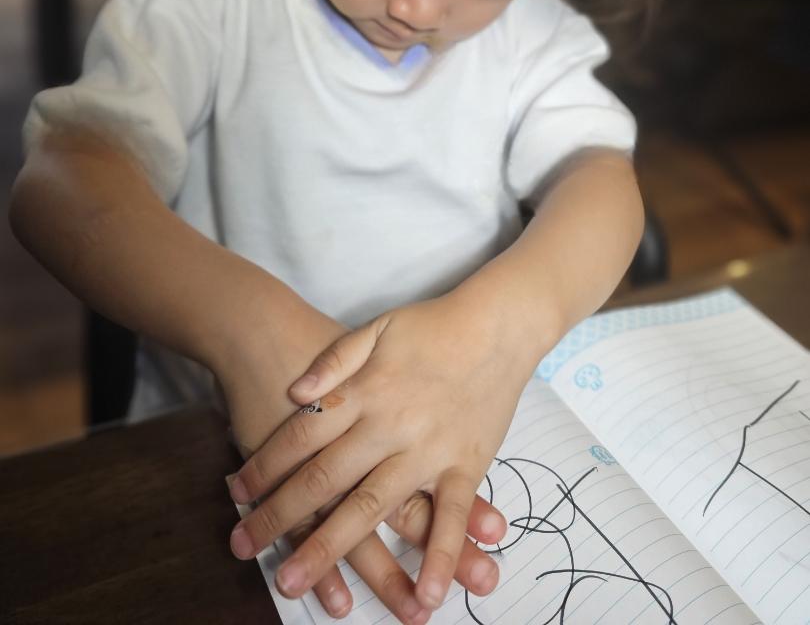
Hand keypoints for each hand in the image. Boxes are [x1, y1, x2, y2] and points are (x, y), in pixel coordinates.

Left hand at [227, 293, 526, 612]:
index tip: (236, 492)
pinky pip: (450, 518)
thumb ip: (334, 359)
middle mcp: (390, 425)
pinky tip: (423, 597)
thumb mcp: (376, 327)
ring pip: (371, 507)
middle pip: (324, 478)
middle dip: (280, 516)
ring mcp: (428, 449)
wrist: (498, 324)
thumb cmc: (433, 325)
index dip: (265, 464)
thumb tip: (295, 392)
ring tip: (296, 582)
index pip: (302, 435)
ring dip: (331, 548)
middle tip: (243, 548)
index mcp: (365, 390)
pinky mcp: (465, 464)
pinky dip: (439, 558)